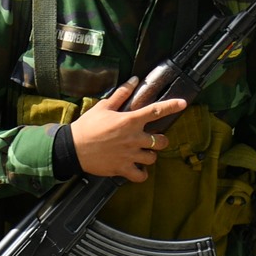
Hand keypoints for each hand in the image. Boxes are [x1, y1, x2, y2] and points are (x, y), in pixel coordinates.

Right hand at [68, 84, 188, 181]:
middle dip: (160, 140)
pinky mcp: (123, 168)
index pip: (156, 111)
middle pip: (161, 140)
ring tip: (142, 154)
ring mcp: (129, 155)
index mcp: (130, 121)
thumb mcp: (103, 107)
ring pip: (152, 158)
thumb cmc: (87, 126)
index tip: (183, 103)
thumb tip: (134, 80)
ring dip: (150, 156)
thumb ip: (121, 94)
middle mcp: (133, 138)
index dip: (171, 106)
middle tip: (153, 139)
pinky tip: (138, 169)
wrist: (73, 148)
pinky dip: (141, 173)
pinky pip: (140, 175)